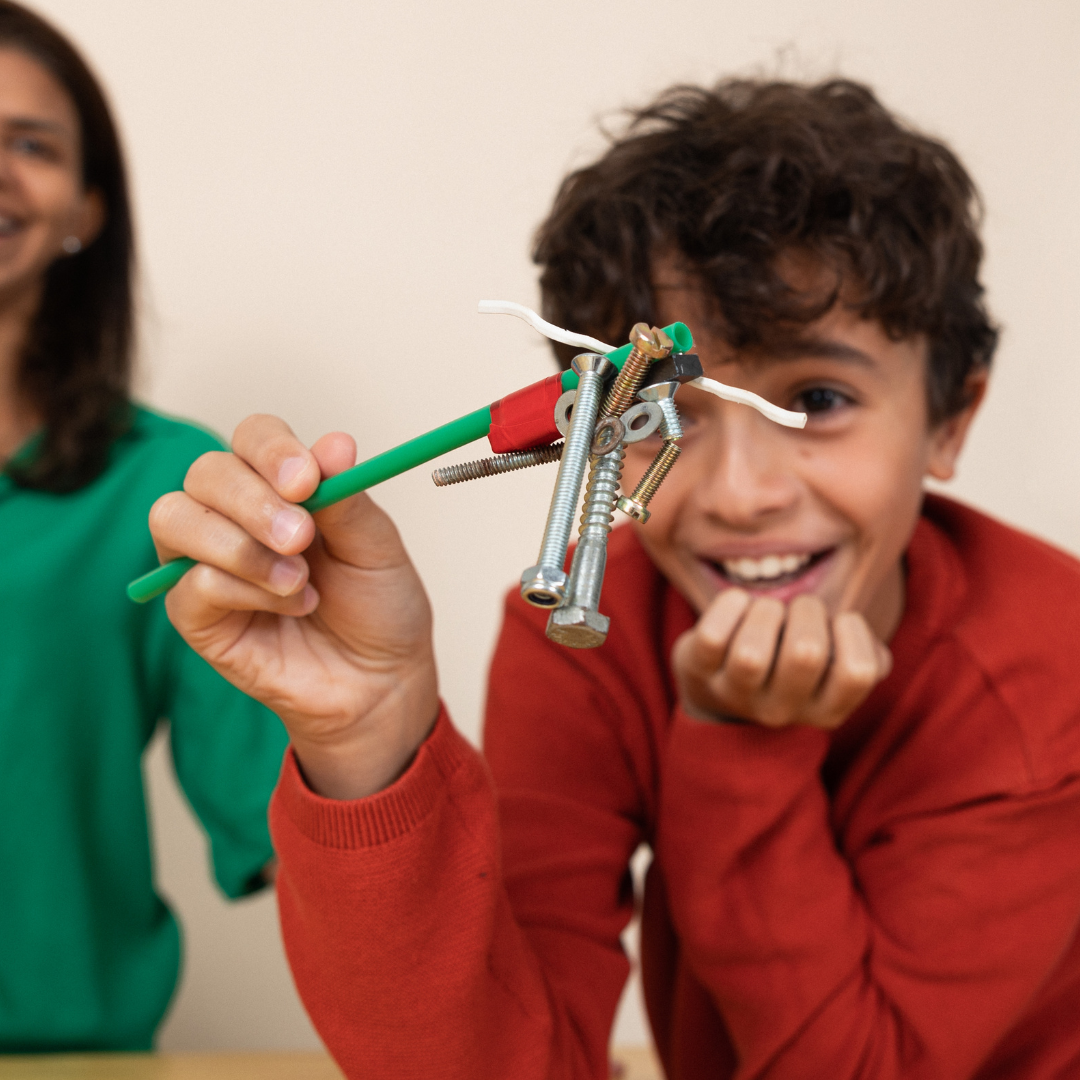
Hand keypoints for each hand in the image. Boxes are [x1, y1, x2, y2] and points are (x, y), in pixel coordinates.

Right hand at [148, 414, 438, 798]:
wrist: (379, 682)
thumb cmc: (378, 609)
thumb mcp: (377, 547)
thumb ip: (346, 497)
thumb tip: (335, 443)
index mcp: (281, 487)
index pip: (252, 438)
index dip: (271, 450)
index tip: (307, 479)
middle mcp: (235, 516)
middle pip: (207, 473)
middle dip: (254, 501)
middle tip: (301, 536)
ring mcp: (206, 562)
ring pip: (176, 519)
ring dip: (241, 547)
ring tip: (300, 581)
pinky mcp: (195, 614)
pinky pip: (190, 582)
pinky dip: (244, 591)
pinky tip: (291, 608)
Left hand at [672, 590, 891, 729]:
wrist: (717, 687)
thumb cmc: (786, 662)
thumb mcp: (830, 666)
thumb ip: (865, 657)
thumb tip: (874, 653)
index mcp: (825, 710)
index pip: (858, 672)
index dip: (853, 633)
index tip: (836, 623)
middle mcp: (780, 711)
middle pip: (805, 652)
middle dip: (806, 610)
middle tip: (796, 611)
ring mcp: (735, 695)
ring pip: (752, 652)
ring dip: (765, 611)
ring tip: (765, 611)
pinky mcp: (698, 672)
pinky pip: (712, 636)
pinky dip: (729, 605)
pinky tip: (737, 604)